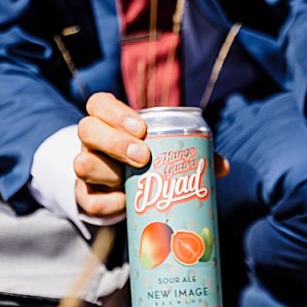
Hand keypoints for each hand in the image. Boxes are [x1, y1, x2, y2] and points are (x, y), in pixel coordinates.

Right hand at [73, 93, 228, 219]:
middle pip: (86, 130)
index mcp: (109, 119)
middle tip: (143, 157)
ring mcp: (85, 166)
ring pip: (82, 164)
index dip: (116, 113)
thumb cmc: (151, 158)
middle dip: (115, 142)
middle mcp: (92, 140)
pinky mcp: (85, 195)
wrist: (126, 190)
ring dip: (110, 172)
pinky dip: (109, 203)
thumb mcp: (167, 148)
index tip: (143, 128)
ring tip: (135, 181)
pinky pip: (90, 200)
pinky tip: (126, 202)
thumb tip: (223, 166)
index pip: (99, 104)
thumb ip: (194, 150)